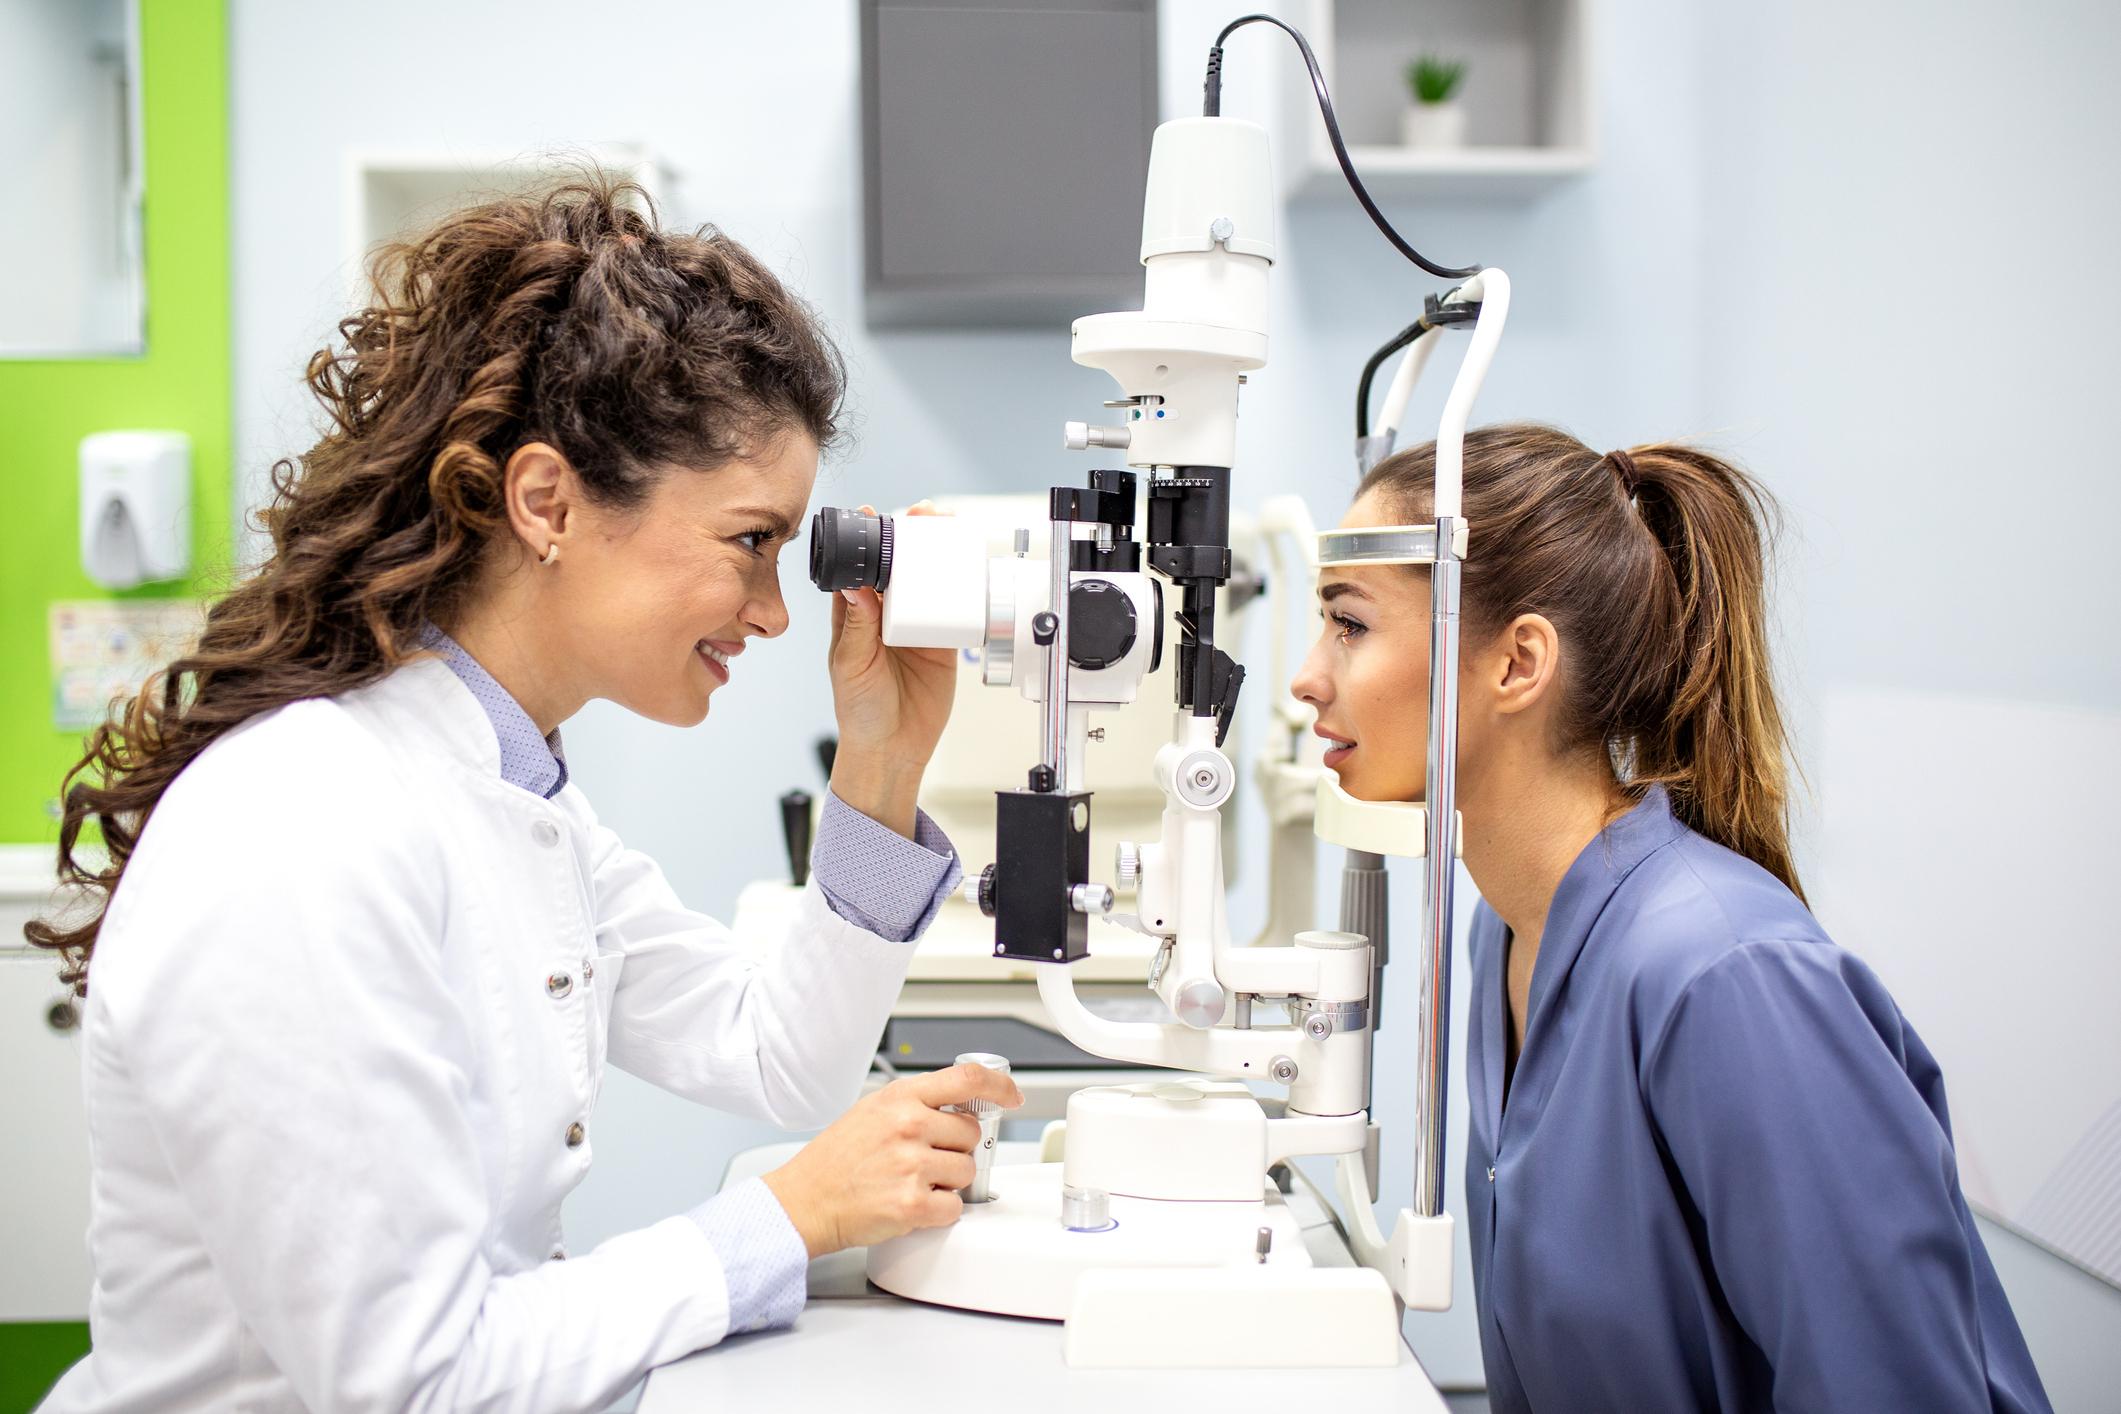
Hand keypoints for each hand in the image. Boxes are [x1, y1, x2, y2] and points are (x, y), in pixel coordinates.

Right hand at [760, 1062, 1024, 1257]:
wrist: (804, 1201)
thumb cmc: (836, 1160)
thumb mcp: (873, 1111)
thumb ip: (917, 1105)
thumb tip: (964, 1107)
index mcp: (900, 1098)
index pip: (968, 1079)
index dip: (999, 1086)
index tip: (1012, 1096)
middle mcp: (908, 1126)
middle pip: (972, 1135)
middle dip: (955, 1150)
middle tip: (923, 1160)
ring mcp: (911, 1165)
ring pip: (966, 1173)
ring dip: (947, 1183)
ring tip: (909, 1182)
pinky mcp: (911, 1205)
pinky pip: (953, 1208)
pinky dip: (938, 1213)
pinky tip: (909, 1205)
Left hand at [828, 502, 958, 836]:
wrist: (893, 749)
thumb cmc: (860, 711)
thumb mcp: (852, 664)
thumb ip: (856, 626)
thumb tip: (854, 586)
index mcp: (854, 614)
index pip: (859, 567)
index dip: (866, 537)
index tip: (872, 512)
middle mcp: (885, 615)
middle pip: (899, 565)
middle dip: (909, 536)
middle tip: (922, 515)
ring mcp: (915, 627)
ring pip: (928, 582)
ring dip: (936, 556)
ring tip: (946, 531)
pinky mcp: (942, 643)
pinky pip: (954, 610)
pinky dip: (962, 591)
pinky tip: (968, 571)